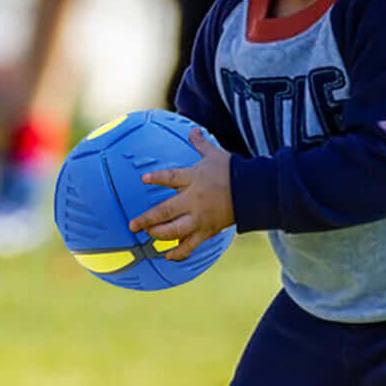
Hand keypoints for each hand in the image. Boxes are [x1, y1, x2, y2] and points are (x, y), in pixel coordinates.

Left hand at [128, 128, 233, 259]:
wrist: (252, 191)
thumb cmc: (232, 171)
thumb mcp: (215, 155)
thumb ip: (200, 144)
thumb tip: (193, 129)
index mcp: (193, 179)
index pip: (171, 178)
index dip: (156, 178)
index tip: (144, 179)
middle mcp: (193, 200)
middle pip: (165, 211)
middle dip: (147, 219)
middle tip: (133, 225)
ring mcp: (200, 217)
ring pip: (175, 230)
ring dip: (159, 234)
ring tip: (149, 235)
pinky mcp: (207, 230)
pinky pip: (191, 245)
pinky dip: (179, 253)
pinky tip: (168, 256)